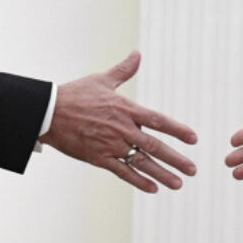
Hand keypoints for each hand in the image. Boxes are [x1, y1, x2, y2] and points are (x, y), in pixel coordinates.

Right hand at [40, 51, 196, 192]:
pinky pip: (121, 172)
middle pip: (154, 145)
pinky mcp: (98, 157)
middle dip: (175, 158)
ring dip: (162, 174)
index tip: (194, 138)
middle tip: (193, 169)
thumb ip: (123, 70)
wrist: (48, 112)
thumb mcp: (102, 80)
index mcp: (126, 109)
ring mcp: (110, 145)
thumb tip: (137, 54)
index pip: (158, 120)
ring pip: (141, 162)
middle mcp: (122, 128)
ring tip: (179, 184)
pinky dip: (138, 180)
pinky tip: (153, 188)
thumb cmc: (75, 94)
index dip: (177, 129)